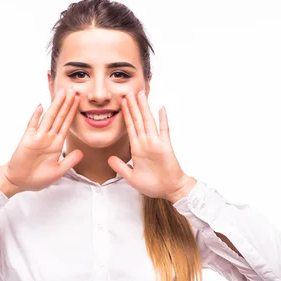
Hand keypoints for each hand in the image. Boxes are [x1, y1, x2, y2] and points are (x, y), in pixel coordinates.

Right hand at [2, 86, 83, 192]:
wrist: (20, 182)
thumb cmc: (37, 177)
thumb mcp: (58, 171)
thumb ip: (69, 161)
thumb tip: (81, 152)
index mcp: (57, 144)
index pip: (67, 124)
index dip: (73, 112)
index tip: (79, 100)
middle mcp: (48, 137)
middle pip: (60, 117)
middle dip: (67, 103)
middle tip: (73, 89)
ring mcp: (38, 137)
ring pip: (48, 118)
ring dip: (55, 105)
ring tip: (61, 92)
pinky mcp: (27, 140)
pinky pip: (32, 126)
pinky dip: (35, 116)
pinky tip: (40, 106)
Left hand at [108, 88, 195, 202]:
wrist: (170, 191)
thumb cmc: (153, 185)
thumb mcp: (132, 177)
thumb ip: (121, 167)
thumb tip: (109, 159)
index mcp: (137, 148)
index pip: (129, 127)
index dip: (125, 114)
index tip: (120, 101)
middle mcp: (146, 142)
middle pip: (137, 120)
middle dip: (132, 105)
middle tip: (127, 90)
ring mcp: (156, 143)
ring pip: (148, 121)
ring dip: (144, 107)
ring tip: (140, 94)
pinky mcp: (166, 147)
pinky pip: (164, 131)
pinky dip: (163, 119)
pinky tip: (161, 108)